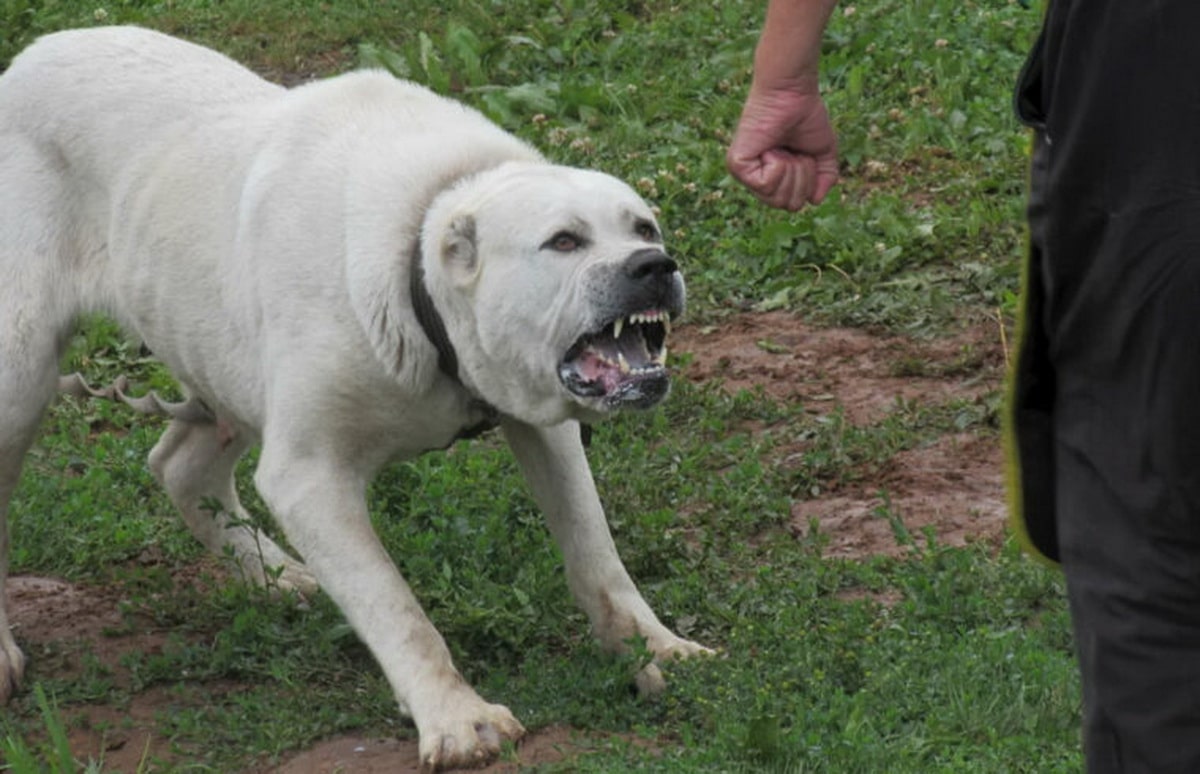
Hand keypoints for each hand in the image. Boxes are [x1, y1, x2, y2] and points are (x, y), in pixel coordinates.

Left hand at [726, 82, 838, 210]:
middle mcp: (757, 179)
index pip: (794, 205)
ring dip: (791, 170)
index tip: (803, 155)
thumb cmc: (805, 116)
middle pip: (788, 205)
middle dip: (801, 178)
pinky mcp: (737, 165)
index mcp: (773, 178)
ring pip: (777, 198)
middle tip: (793, 151)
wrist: (792, 93)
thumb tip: (814, 201)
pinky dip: (777, 166)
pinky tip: (770, 148)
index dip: (808, 183)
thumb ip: (825, 178)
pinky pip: (765, 185)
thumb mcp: (822, 152)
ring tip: (781, 148)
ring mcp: (745, 174)